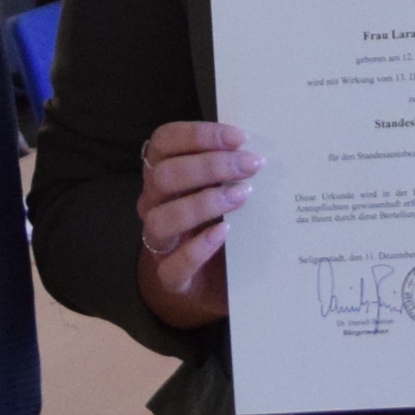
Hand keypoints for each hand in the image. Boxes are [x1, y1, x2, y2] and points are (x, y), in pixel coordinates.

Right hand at [130, 121, 254, 329]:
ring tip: (241, 196)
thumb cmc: (220, 222)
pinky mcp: (171, 278)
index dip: (198, 134)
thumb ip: (232, 168)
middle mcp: (153, 205)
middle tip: (250, 165)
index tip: (238, 137)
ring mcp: (159, 242)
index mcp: (162, 175)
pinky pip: (173, 266)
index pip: (163, 142)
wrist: (215, 280)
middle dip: (209, 166)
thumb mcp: (223, 188)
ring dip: (203, 203)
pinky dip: (198, 248)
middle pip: (163, 176)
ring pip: (161, 219)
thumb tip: (261, 148)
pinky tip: (225, 232)